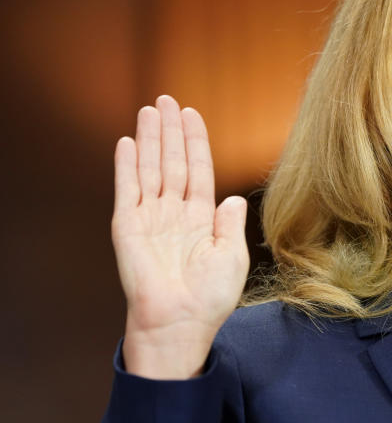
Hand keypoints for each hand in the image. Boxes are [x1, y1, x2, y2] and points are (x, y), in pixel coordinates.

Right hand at [113, 95, 248, 378]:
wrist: (181, 322)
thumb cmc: (209, 297)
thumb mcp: (231, 256)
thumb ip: (230, 223)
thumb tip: (233, 198)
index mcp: (201, 218)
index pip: (198, 170)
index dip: (196, 143)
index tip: (193, 115)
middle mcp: (174, 213)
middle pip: (172, 162)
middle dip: (171, 131)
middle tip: (168, 100)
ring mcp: (150, 218)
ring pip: (150, 168)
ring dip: (150, 139)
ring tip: (150, 110)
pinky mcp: (128, 227)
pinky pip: (127, 189)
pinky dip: (126, 165)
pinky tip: (127, 141)